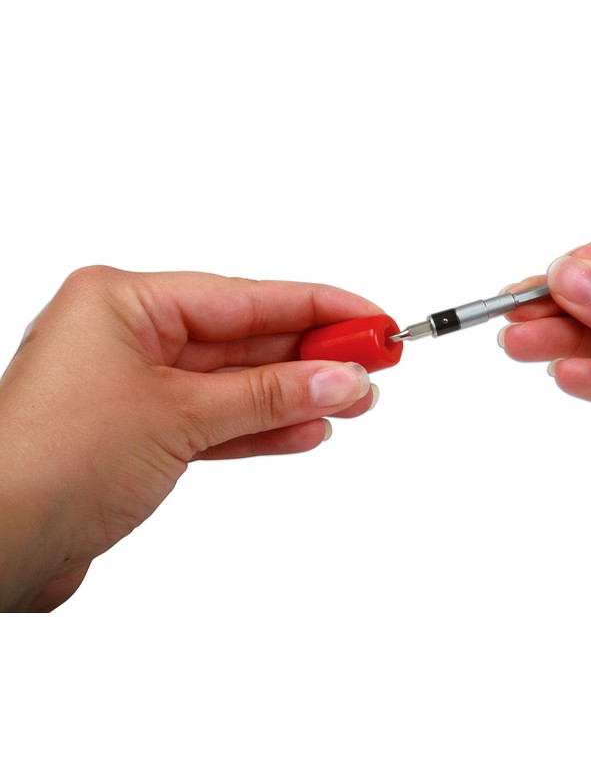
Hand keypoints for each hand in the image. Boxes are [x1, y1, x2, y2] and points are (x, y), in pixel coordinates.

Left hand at [0, 267, 380, 610]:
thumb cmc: (47, 461)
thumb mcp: (179, 414)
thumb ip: (268, 396)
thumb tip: (339, 378)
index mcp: (124, 302)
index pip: (245, 297)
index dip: (316, 306)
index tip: (369, 316)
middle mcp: (129, 337)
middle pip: (245, 340)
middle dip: (312, 356)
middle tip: (375, 361)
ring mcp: (135, 389)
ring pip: (236, 386)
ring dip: (295, 396)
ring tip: (355, 401)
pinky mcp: (142, 437)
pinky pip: (217, 424)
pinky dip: (261, 429)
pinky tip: (307, 430)